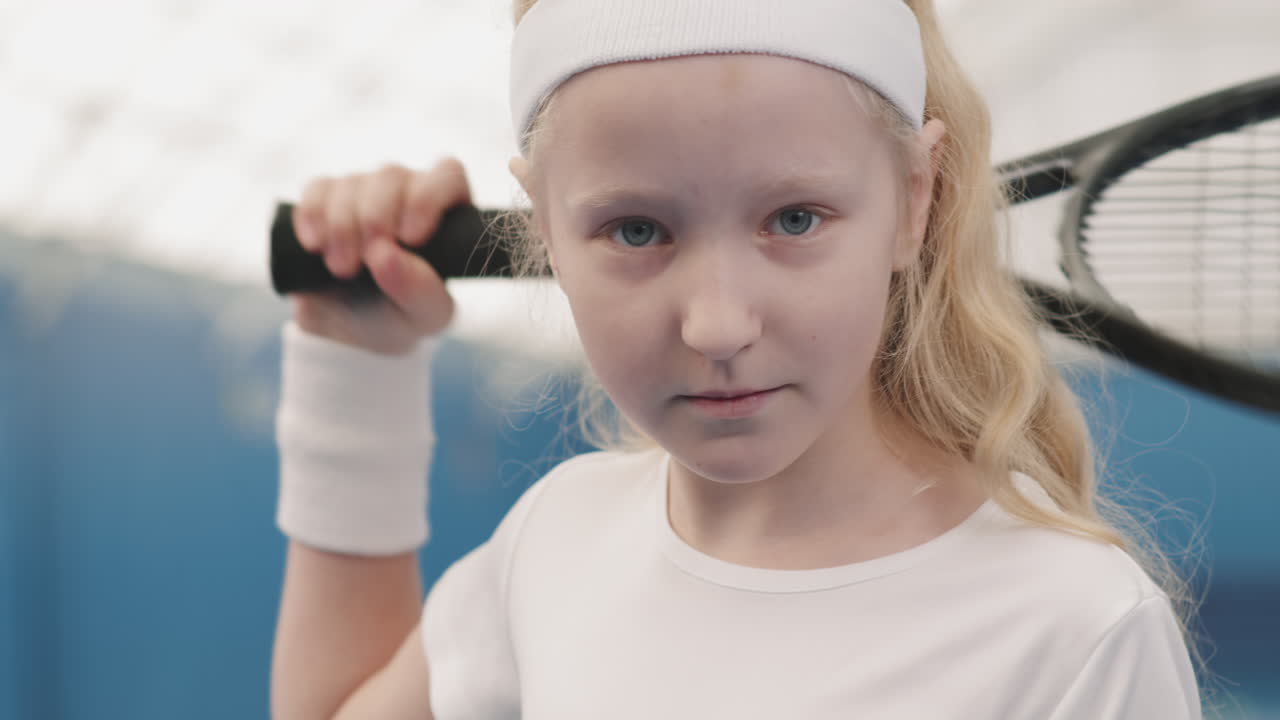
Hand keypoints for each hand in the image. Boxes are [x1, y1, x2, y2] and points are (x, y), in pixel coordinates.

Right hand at [289, 157, 471, 354]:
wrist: (352, 331)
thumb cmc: (403, 316)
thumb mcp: (424, 317)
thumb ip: (419, 291)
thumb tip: (386, 254)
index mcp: (445, 213)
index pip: (447, 174)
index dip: (427, 198)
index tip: (410, 238)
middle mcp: (406, 192)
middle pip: (391, 176)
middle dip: (374, 219)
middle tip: (364, 263)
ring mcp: (364, 190)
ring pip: (352, 182)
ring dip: (341, 225)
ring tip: (341, 269)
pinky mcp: (325, 198)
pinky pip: (317, 188)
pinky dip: (312, 214)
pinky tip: (314, 245)